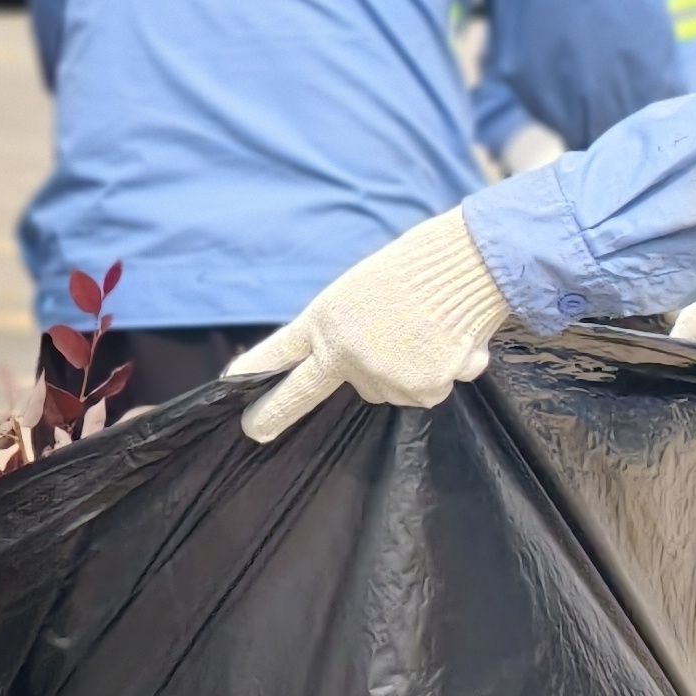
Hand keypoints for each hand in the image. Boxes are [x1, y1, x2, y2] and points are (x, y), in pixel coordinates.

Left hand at [225, 208, 521, 443]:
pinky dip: (439, 373)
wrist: (467, 265)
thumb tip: (356, 371)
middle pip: (313, 390)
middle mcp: (346, 354)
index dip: (254, 371)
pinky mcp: (420, 389)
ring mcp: (382, 376)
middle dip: (277, 412)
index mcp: (327, 319)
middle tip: (254, 430)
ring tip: (423, 330)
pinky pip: (425, 391)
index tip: (228, 387)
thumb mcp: (362, 290)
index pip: (280, 352)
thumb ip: (347, 332)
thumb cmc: (417, 267)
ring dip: (402, 369)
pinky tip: (448, 343)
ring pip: (384, 388)